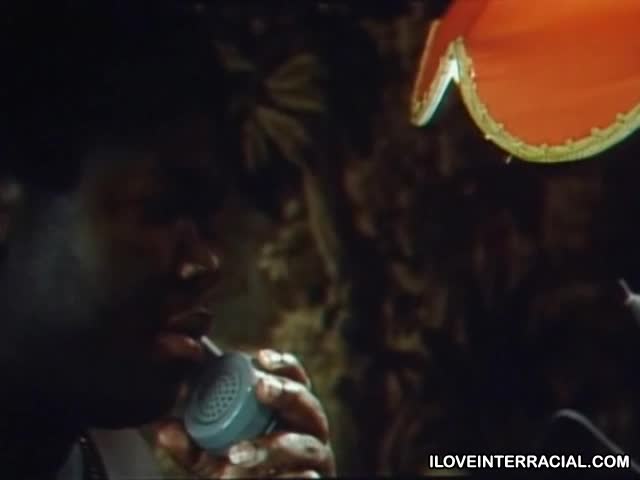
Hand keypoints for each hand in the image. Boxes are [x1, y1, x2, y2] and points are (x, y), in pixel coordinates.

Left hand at [152, 349, 335, 477]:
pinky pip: (307, 479)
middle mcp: (308, 432)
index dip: (282, 364)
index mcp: (288, 412)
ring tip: (237, 455)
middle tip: (260, 387)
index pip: (295, 378)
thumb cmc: (240, 472)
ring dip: (271, 447)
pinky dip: (288, 477)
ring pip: (306, 446)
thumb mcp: (212, 457)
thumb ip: (191, 443)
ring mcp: (315, 461)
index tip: (259, 357)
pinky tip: (268, 478)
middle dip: (286, 392)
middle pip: (308, 404)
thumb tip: (162, 427)